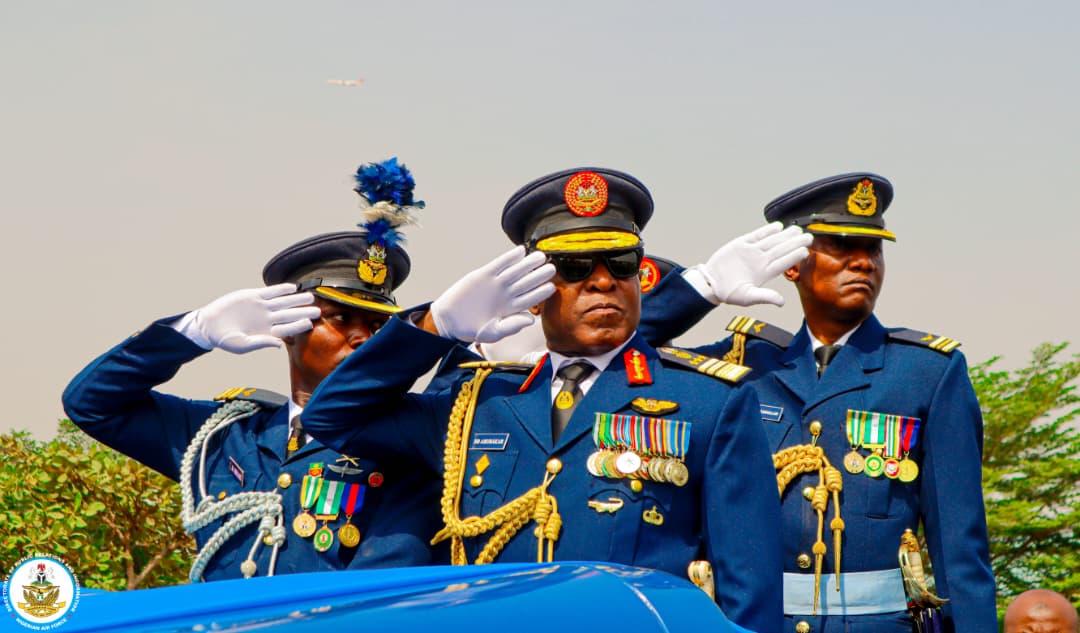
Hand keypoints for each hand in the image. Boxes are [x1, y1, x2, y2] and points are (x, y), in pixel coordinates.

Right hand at [192, 283, 321, 352]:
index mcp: (267, 332)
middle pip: (290, 314)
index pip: (287, 329)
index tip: (309, 324)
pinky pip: (270, 292)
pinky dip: (281, 289)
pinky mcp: (253, 296)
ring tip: (310, 297)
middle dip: (303, 312)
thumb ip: (261, 343)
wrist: (209, 325)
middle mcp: (268, 319)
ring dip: (296, 299)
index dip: (298, 326)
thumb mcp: (242, 345)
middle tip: (317, 310)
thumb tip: (279, 345)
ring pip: (284, 301)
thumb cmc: (225, 339)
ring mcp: (262, 307)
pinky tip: (293, 288)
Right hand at [430, 246, 554, 342]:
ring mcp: (495, 283)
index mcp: (510, 308)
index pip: (530, 298)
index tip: (552, 287)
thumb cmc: (471, 329)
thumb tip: (531, 320)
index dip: (541, 292)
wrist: (449, 320)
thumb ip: (511, 326)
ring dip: (527, 264)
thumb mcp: (492, 333)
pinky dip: (509, 258)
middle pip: (526, 282)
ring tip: (539, 256)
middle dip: (538, 275)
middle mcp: (505, 294)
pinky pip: (498, 264)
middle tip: (551, 268)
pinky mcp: (482, 275)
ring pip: (515, 271)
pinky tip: (520, 251)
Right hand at [694, 222, 811, 305]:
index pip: (783, 263)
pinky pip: (756, 235)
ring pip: (771, 241)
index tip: (805, 250)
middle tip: (808, 236)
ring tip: (796, 230)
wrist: (711, 283)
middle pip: (780, 249)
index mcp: (763, 273)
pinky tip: (777, 226)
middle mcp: (760, 261)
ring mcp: (751, 252)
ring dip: (784, 235)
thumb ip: (764, 297)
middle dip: (794, 242)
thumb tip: (781, 302)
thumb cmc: (728, 293)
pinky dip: (766, 230)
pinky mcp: (740, 244)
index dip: (794, 256)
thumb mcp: (747, 297)